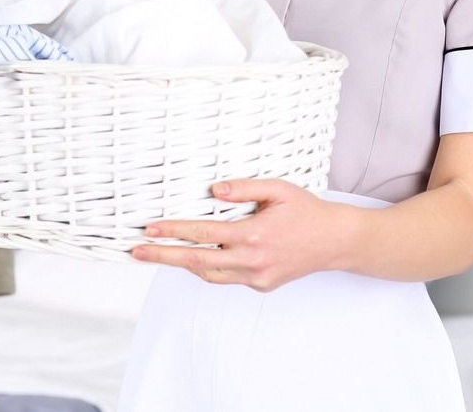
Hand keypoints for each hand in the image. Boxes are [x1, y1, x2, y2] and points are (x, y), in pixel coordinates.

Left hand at [130, 179, 360, 291]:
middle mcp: (252, 260)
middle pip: (196, 261)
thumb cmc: (307, 211)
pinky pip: (226, 278)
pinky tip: (199, 257)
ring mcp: (256, 276)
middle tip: (137, 252)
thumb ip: (245, 188)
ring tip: (161, 254)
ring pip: (209, 274)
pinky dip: (209, 268)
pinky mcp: (262, 284)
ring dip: (184, 264)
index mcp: (254, 235)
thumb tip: (214, 190)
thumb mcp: (279, 190)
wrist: (335, 241)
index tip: (150, 229)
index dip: (173, 231)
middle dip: (163, 256)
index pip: (202, 233)